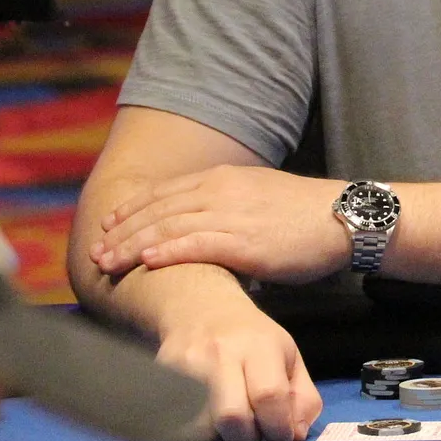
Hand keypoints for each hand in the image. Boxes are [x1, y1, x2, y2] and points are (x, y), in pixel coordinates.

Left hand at [91, 165, 349, 282]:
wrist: (344, 215)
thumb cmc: (304, 214)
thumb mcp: (259, 196)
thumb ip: (228, 206)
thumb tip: (204, 225)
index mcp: (224, 178)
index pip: (166, 192)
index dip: (132, 209)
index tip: (109, 224)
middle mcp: (222, 191)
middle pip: (159, 209)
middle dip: (123, 230)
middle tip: (96, 250)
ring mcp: (232, 214)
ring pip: (169, 227)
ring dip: (133, 245)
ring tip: (108, 261)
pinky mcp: (245, 241)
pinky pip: (197, 244)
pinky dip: (168, 251)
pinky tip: (147, 262)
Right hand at [155, 293, 321, 440]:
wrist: (201, 308)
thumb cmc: (252, 338)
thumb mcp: (288, 356)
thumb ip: (302, 396)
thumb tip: (296, 435)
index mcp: (259, 346)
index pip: (269, 396)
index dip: (278, 427)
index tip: (281, 438)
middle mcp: (221, 353)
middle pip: (232, 416)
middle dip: (247, 439)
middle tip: (253, 437)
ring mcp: (186, 364)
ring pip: (200, 425)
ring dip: (219, 437)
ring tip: (230, 426)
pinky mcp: (160, 375)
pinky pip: (176, 421)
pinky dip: (194, 430)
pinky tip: (207, 419)